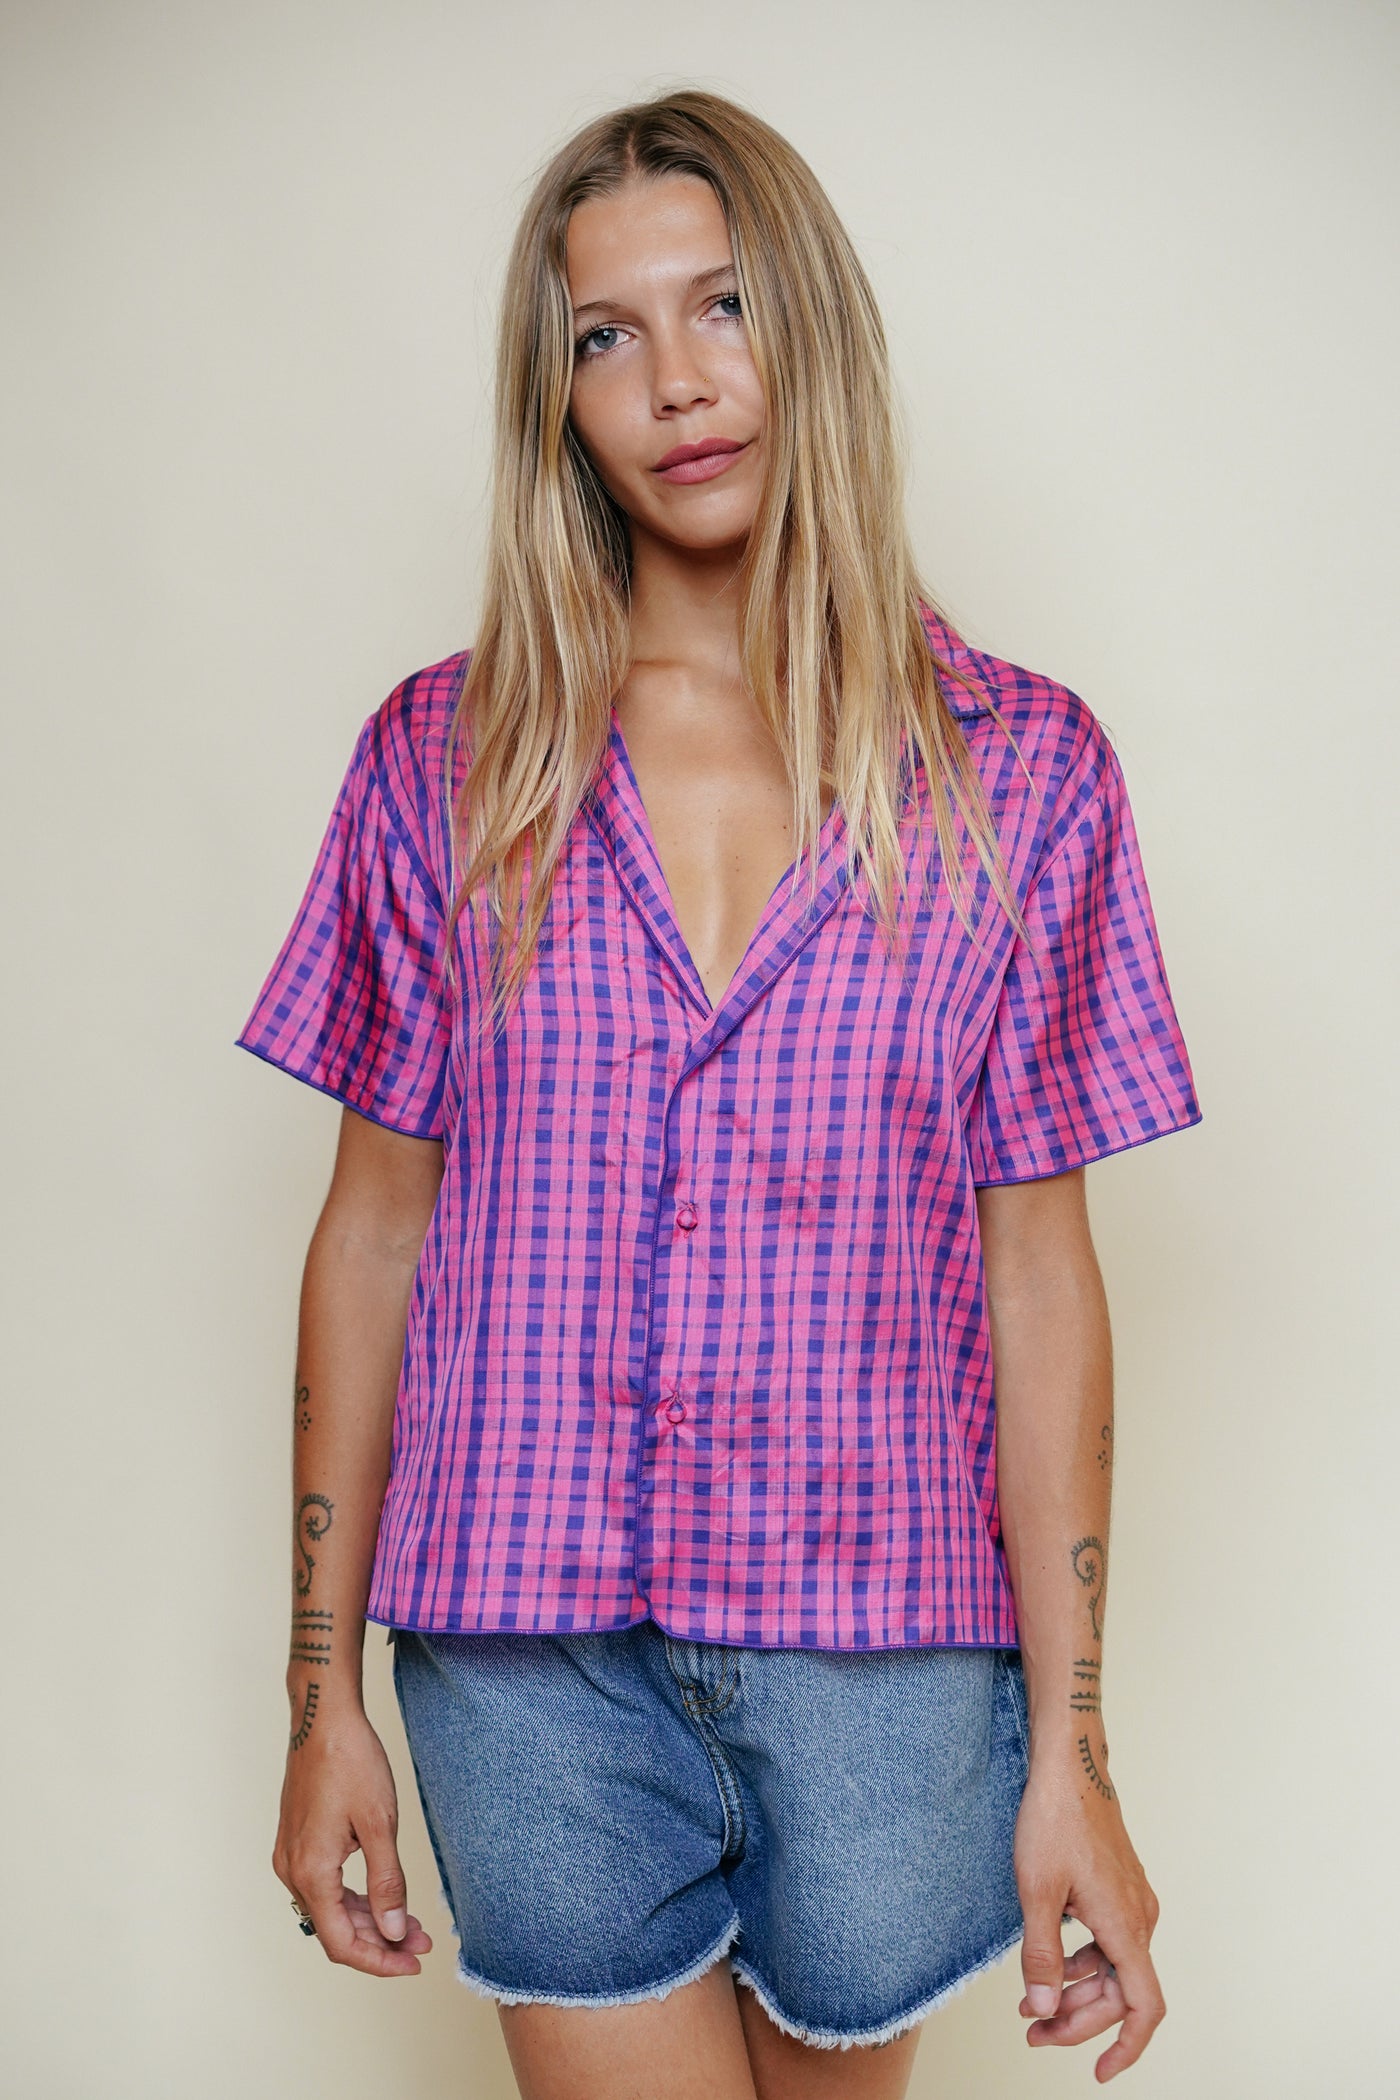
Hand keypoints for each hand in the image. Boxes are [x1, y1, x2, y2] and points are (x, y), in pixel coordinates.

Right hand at [272, 1700, 433, 1976]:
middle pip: (335, 1929)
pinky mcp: (298, 1841)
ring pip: (330, 1909)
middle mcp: (292, 1871)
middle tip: (423, 1942)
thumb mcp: (379, 1823)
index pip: (341, 1942)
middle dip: (381, 1941)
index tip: (412, 1964)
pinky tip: (383, 1897)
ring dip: (369, 1920)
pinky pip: (324, 1886)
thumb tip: (395, 1931)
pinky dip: (354, 1898)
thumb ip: (387, 1882)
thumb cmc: (350, 1761)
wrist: (322, 1718)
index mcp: (310, 1872)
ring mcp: (291, 1856)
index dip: (378, 1961)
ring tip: (411, 1923)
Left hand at [1012, 1760, 1164, 2080]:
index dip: (1126, 2048)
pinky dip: (1083, 1962)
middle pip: (1120, 1994)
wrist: (1070, 1764)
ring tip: (1032, 2007)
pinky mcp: (1121, 1889)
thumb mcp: (1037, 1892)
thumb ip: (1043, 1955)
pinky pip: (1110, 1943)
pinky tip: (1053, 1964)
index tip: (1099, 2071)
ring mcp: (1133, 1902)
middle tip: (1032, 2032)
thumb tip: (1044, 2009)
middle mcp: (1140, 1918)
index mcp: (1126, 1926)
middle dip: (1078, 2021)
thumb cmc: (1054, 1820)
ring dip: (1078, 1994)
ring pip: (1113, 1969)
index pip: (1143, 2007)